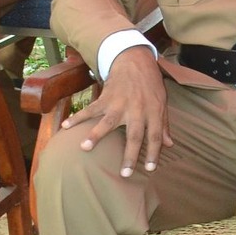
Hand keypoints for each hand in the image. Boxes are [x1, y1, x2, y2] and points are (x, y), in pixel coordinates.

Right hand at [62, 45, 171, 176]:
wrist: (134, 61)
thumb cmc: (150, 85)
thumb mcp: (162, 102)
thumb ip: (164, 124)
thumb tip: (169, 144)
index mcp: (153, 112)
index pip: (154, 135)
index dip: (154, 152)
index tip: (149, 169)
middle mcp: (137, 110)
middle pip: (134, 135)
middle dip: (130, 155)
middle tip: (125, 174)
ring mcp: (120, 104)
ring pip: (108, 122)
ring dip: (96, 135)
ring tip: (85, 148)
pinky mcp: (106, 98)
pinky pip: (91, 109)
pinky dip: (78, 117)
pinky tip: (66, 125)